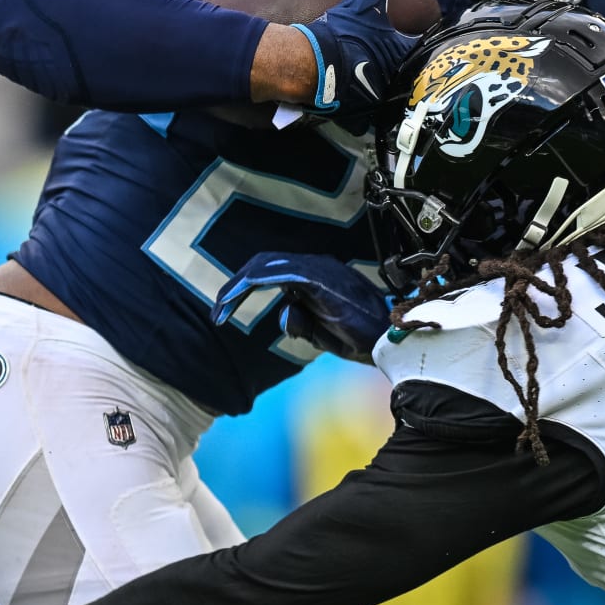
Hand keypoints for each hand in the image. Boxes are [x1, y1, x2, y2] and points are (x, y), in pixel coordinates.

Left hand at [213, 252, 391, 364]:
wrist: (387, 341)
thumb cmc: (361, 338)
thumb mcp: (320, 333)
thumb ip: (300, 321)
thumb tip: (283, 313)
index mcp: (317, 275)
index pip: (272, 270)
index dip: (244, 286)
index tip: (224, 311)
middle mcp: (317, 265)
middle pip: (264, 264)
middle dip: (235, 286)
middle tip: (217, 311)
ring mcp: (319, 269)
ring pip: (266, 266)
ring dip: (238, 287)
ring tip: (220, 309)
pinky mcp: (319, 279)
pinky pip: (280, 274)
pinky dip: (253, 284)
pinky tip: (236, 298)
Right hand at [295, 0, 420, 126]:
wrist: (311, 66)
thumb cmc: (343, 35)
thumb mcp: (363, 3)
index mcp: (404, 57)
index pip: (425, 49)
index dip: (424, 44)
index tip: (423, 41)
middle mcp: (396, 84)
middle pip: (407, 78)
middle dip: (403, 72)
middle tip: (395, 64)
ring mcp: (377, 104)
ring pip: (386, 100)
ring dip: (381, 91)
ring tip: (373, 84)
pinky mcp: (355, 116)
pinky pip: (361, 116)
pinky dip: (357, 110)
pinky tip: (351, 103)